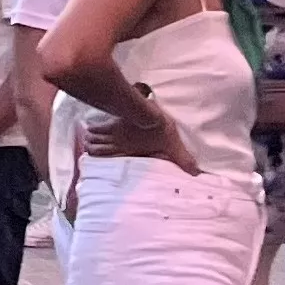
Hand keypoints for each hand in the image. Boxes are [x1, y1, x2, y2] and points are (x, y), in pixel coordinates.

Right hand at [84, 98, 198, 173]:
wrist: (151, 111)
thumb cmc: (161, 130)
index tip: (93, 160)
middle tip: (88, 150)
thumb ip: (184, 159)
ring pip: (97, 138)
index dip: (101, 160)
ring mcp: (115, 131)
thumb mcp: (174, 145)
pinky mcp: (115, 120)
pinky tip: (89, 127)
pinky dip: (93, 127)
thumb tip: (197, 173)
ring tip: (87, 140)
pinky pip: (100, 125)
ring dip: (92, 139)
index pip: (111, 158)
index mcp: (130, 151)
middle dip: (93, 149)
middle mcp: (119, 143)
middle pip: (99, 148)